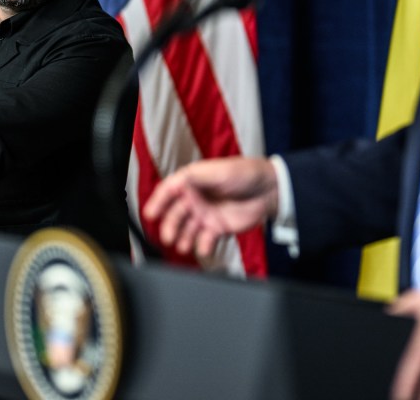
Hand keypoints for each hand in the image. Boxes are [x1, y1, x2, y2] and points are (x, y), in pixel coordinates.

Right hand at [142, 156, 277, 258]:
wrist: (268, 190)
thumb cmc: (244, 173)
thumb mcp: (217, 170)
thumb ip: (194, 177)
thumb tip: (175, 183)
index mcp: (191, 181)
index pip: (168, 192)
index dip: (158, 202)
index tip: (150, 214)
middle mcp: (194, 199)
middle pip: (174, 214)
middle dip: (169, 226)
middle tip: (168, 236)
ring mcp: (204, 215)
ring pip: (186, 230)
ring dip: (182, 239)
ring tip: (183, 245)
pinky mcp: (216, 229)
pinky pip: (204, 241)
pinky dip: (202, 246)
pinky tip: (204, 248)